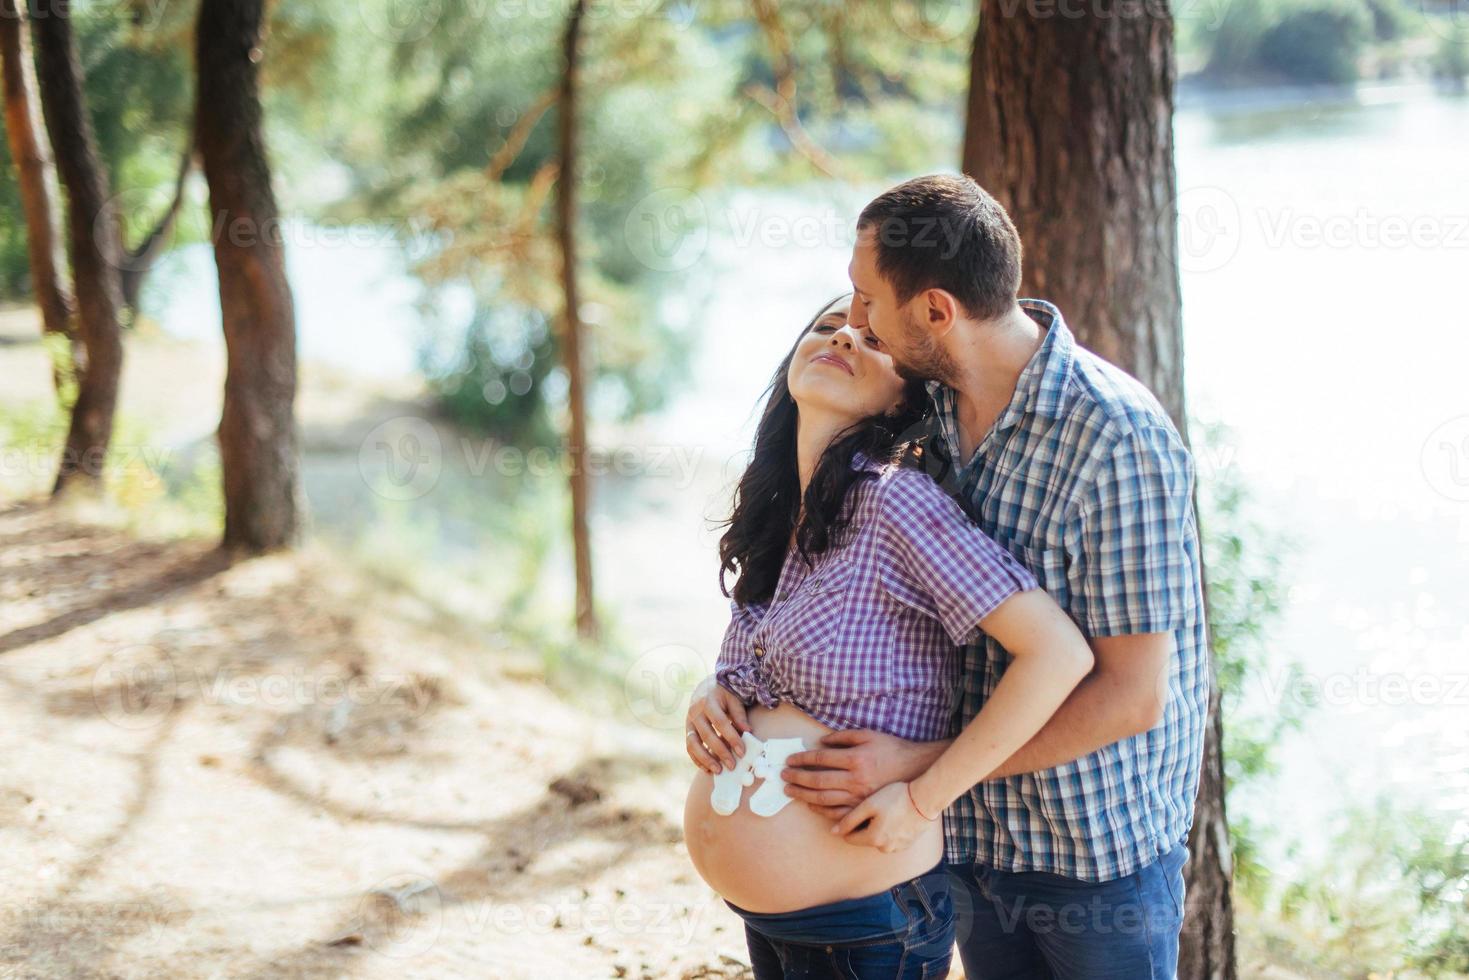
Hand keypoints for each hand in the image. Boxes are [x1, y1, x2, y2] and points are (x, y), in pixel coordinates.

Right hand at [685, 675, 750, 773]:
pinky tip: (707, 769)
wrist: (707, 687)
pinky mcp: (687, 730)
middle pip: (707, 735)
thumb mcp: (733, 699)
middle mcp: (695, 712)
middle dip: (720, 752)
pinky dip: (697, 759)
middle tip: (732, 765)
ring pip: (693, 744)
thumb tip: (748, 732)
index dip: (732, 738)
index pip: (721, 723)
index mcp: (708, 702)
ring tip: (718, 771)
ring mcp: (689, 722)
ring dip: (705, 759)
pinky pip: (689, 747)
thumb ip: (739, 715)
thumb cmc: (725, 694)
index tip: (742, 752)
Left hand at [780, 729, 942, 819]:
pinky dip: (821, 810)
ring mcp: (859, 797)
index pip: (820, 758)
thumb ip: (844, 736)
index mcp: (855, 758)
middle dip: (796, 778)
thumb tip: (822, 741)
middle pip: (817, 780)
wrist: (917, 771)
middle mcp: (855, 779)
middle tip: (783, 777)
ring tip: (790, 791)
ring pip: (823, 798)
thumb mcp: (869, 735)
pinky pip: (837, 813)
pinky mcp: (864, 809)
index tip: (789, 760)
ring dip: (803, 795)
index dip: (802, 759)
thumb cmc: (892, 750)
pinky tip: (811, 805)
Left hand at [831, 781, 933, 852]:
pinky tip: (893, 814)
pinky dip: (889, 828)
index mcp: (873, 839)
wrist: (926, 798)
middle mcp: (885, 848)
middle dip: (862, 825)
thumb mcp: (869, 805)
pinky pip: (891, 838)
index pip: (849, 837)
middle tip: (869, 806)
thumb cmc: (896, 797)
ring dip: (876, 827)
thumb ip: (849, 819)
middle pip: (863, 838)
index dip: (846, 823)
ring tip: (883, 809)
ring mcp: (898, 847)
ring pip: (878, 838)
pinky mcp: (908, 843)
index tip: (849, 808)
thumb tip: (833, 832)